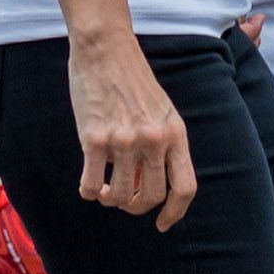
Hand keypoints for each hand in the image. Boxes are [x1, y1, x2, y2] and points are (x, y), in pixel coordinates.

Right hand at [68, 29, 196, 227]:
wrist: (105, 49)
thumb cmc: (131, 80)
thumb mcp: (160, 111)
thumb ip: (161, 145)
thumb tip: (146, 184)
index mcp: (175, 133)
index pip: (185, 187)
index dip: (175, 213)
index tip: (161, 224)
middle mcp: (153, 140)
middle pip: (150, 197)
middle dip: (135, 207)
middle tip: (123, 200)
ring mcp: (124, 141)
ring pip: (120, 196)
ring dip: (110, 200)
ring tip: (104, 190)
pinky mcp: (94, 139)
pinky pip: (92, 185)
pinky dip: (89, 192)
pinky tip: (88, 184)